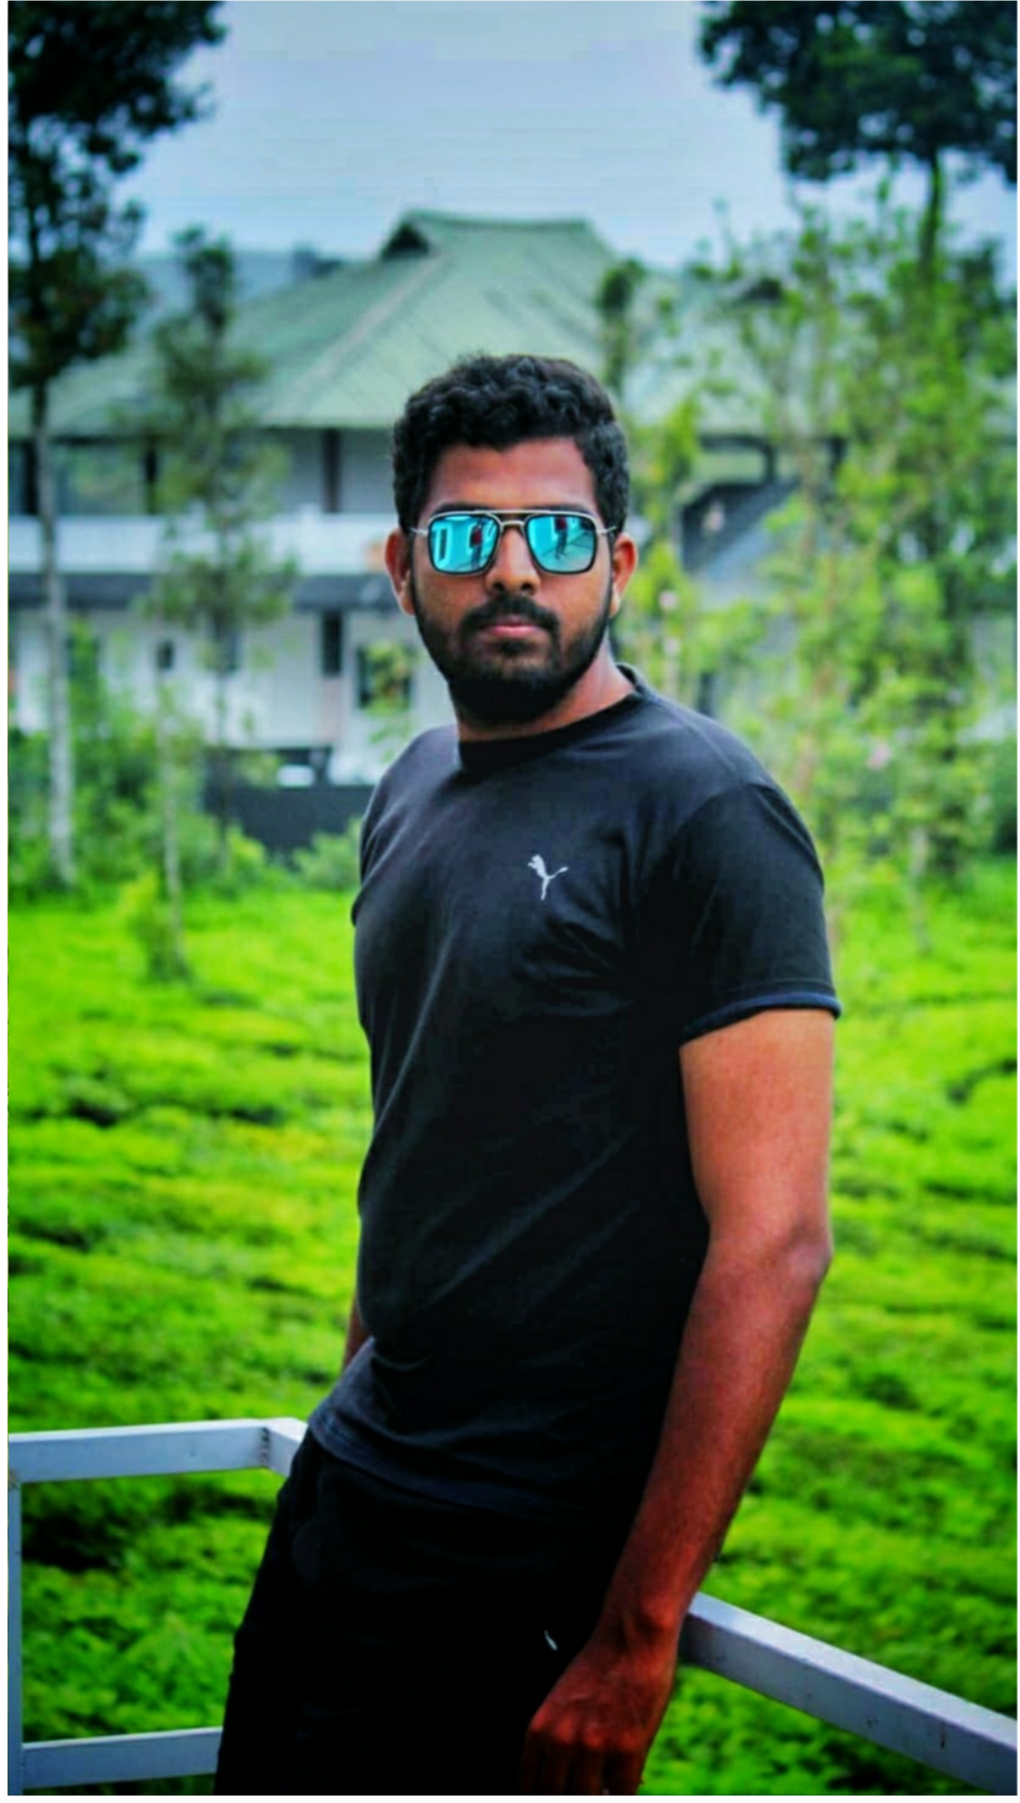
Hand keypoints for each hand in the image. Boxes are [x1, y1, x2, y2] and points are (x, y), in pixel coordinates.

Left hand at [518, 1626, 676, 1794]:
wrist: (633, 1637)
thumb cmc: (601, 1666)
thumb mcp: (563, 1702)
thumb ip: (558, 1741)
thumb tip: (569, 1782)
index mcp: (539, 1729)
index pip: (529, 1786)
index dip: (546, 1793)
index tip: (559, 1789)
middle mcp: (560, 1741)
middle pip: (555, 1796)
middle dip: (571, 1794)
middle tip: (586, 1784)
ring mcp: (593, 1747)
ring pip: (587, 1799)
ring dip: (598, 1792)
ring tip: (606, 1782)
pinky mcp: (627, 1750)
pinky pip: (622, 1793)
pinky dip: (624, 1790)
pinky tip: (628, 1777)